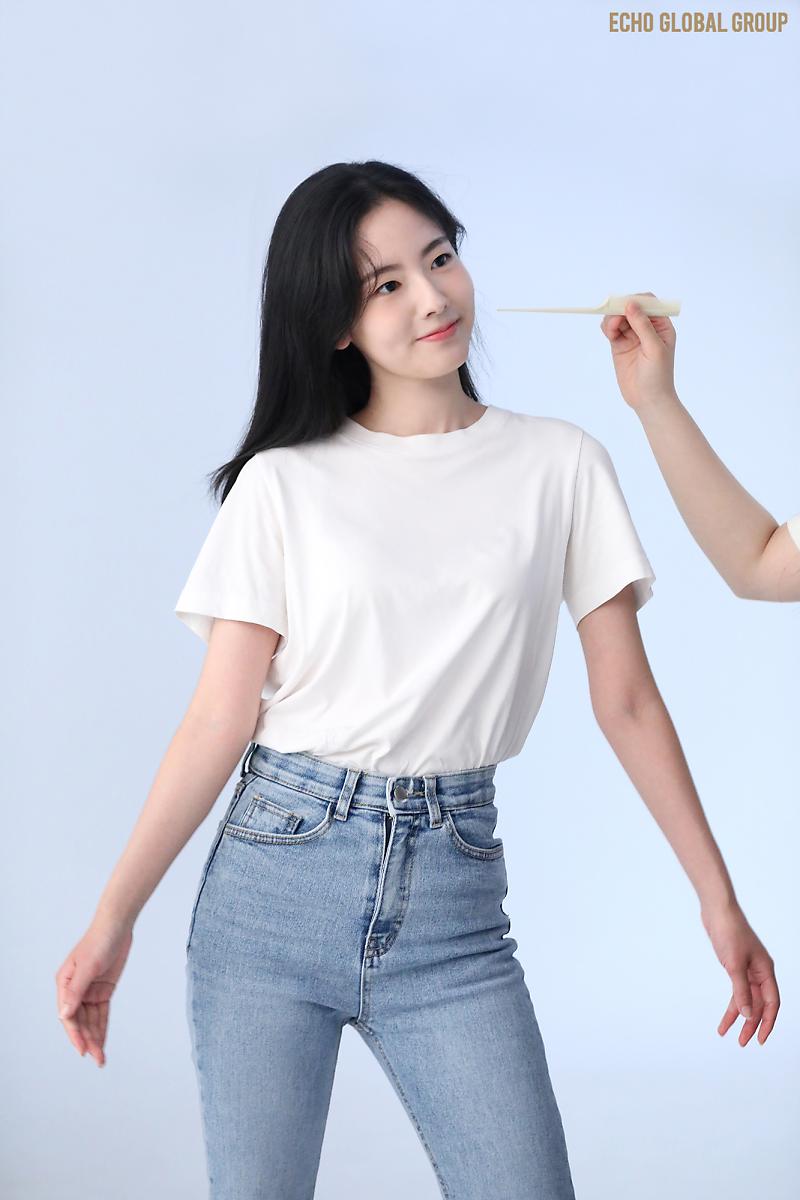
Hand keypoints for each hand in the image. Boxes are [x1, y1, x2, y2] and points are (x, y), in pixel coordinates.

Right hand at [55, 917, 133, 1066]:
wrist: (118, 926)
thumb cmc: (100, 941)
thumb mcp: (88, 966)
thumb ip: (76, 991)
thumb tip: (64, 1014)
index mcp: (64, 983)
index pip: (68, 1015)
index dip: (75, 1034)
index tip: (83, 1049)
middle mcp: (74, 989)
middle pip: (79, 1021)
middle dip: (87, 1040)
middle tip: (96, 1058)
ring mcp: (89, 991)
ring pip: (90, 1020)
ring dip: (95, 1038)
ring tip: (100, 1058)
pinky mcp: (103, 990)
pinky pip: (101, 1013)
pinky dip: (102, 1028)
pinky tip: (102, 1042)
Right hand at [600, 290, 677, 411]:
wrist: (648, 400)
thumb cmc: (658, 376)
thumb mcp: (654, 348)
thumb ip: (643, 325)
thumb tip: (631, 304)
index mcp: (661, 326)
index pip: (649, 303)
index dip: (636, 300)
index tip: (625, 306)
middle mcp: (647, 328)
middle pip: (630, 307)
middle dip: (621, 309)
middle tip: (614, 319)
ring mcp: (632, 336)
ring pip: (618, 317)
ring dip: (612, 318)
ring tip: (610, 330)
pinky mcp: (619, 346)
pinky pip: (611, 329)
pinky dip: (607, 327)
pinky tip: (608, 333)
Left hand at [701, 903, 779, 1044]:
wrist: (717, 911)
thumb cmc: (729, 932)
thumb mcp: (734, 964)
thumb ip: (740, 990)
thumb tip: (746, 1015)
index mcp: (766, 971)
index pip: (772, 1003)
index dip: (768, 1022)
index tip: (761, 1039)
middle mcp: (760, 972)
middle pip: (759, 1004)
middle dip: (751, 1024)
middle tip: (742, 1042)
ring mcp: (748, 970)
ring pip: (746, 999)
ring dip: (739, 1017)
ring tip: (729, 1034)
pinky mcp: (735, 967)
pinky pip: (736, 991)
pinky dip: (731, 1004)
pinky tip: (725, 1017)